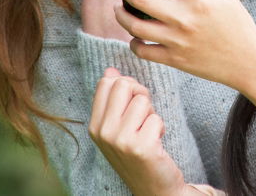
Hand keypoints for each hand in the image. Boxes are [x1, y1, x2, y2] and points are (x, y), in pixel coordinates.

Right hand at [89, 67, 186, 195]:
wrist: (153, 186)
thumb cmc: (137, 151)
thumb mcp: (118, 126)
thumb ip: (113, 99)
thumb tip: (110, 71)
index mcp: (94, 125)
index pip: (106, 83)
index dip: (126, 86)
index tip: (131, 103)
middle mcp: (103, 132)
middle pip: (124, 85)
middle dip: (140, 95)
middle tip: (144, 116)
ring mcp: (120, 140)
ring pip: (143, 100)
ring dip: (152, 114)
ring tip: (148, 133)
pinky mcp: (140, 147)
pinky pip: (157, 118)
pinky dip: (160, 128)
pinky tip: (155, 144)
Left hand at [108, 0, 255, 121]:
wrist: (247, 62)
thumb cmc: (238, 25)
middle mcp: (182, 18)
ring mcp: (176, 40)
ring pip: (135, 26)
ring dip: (120, 14)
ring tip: (116, 7)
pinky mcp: (174, 59)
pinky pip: (143, 51)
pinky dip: (134, 43)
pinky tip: (134, 36)